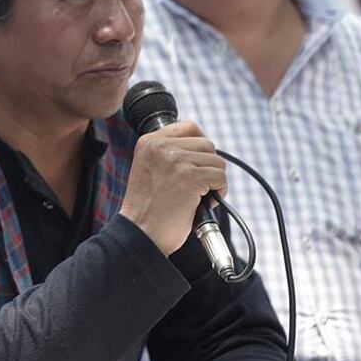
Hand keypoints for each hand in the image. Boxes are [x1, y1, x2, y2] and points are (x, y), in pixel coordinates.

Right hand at [118, 121, 225, 255]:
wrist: (140, 234)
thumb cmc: (147, 209)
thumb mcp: (150, 169)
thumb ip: (168, 154)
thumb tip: (202, 149)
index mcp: (148, 142)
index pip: (189, 127)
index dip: (199, 146)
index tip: (196, 164)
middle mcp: (161, 146)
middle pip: (207, 144)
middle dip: (207, 166)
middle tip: (195, 187)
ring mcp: (176, 160)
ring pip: (217, 161)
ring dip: (214, 181)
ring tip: (196, 197)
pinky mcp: (191, 177)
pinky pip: (220, 177)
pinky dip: (219, 192)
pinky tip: (202, 203)